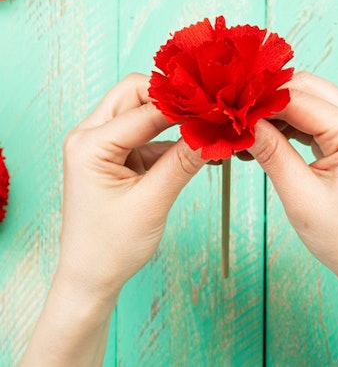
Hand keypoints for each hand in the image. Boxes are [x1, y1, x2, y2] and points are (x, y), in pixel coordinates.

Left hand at [58, 73, 205, 298]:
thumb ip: (182, 163)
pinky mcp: (116, 155)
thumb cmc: (111, 246)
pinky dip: (171, 138)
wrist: (92, 276)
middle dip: (171, 100)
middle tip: (206, 111)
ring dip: (173, 118)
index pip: (142, 109)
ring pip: (141, 111)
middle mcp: (90, 136)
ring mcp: (102, 144)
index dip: (181, 106)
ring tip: (205, 130)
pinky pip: (146, 134)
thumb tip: (212, 134)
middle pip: (134, 95)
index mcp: (89, 144)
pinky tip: (196, 149)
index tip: (214, 106)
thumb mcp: (152, 203)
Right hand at [248, 71, 337, 287]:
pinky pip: (318, 115)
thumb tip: (243, 121)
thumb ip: (271, 152)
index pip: (297, 99)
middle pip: (306, 88)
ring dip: (278, 111)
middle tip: (238, 121)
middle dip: (268, 101)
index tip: (230, 111)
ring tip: (250, 135)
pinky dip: (291, 122)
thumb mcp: (300, 195)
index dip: (259, 102)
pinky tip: (270, 138)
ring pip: (310, 98)